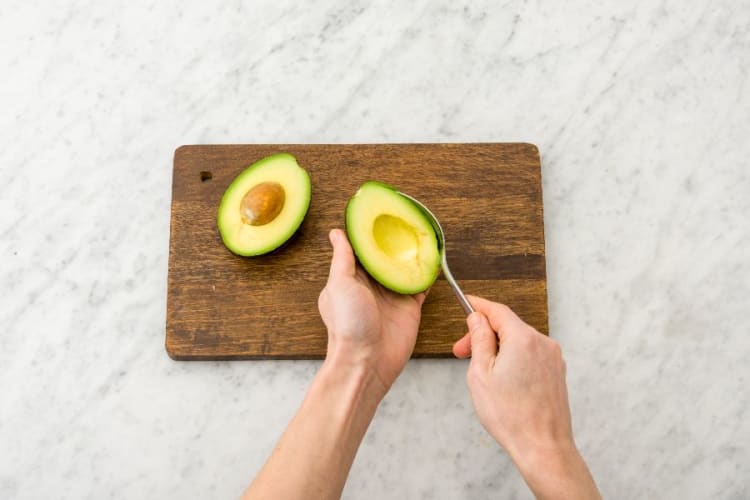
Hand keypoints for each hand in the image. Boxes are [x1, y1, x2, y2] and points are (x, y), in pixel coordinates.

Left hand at [318, 229, 425, 394]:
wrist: (367, 361)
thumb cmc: (347, 326)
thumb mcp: (339, 284)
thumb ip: (343, 258)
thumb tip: (336, 233)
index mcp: (350, 278)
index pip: (360, 250)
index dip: (368, 234)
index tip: (377, 214)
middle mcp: (371, 285)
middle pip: (384, 257)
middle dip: (392, 241)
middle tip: (404, 218)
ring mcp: (391, 296)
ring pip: (403, 268)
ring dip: (411, 254)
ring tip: (421, 232)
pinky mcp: (410, 307)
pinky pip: (420, 285)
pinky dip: (427, 272)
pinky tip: (433, 257)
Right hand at [453, 296, 600, 499]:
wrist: (543, 447)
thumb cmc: (511, 416)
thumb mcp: (481, 374)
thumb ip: (480, 340)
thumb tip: (478, 319)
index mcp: (523, 339)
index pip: (498, 310)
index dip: (478, 306)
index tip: (466, 303)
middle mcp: (542, 343)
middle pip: (508, 326)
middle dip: (483, 335)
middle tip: (461, 352)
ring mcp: (553, 358)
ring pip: (518, 341)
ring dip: (497, 348)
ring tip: (480, 371)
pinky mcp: (556, 371)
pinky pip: (530, 354)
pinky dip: (513, 358)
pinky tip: (501, 378)